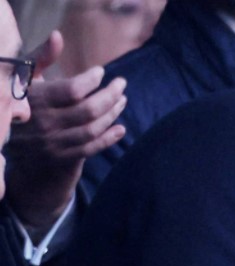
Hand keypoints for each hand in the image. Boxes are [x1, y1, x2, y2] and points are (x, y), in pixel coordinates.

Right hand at [5, 31, 127, 230]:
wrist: (8, 141)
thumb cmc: (22, 101)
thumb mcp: (25, 79)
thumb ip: (42, 57)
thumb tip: (58, 36)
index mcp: (35, 99)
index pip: (72, 90)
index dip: (90, 80)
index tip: (100, 72)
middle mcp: (44, 122)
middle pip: (88, 110)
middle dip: (109, 95)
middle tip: (121, 84)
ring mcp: (54, 142)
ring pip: (92, 129)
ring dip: (112, 114)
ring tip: (122, 101)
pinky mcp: (62, 158)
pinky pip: (91, 148)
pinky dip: (109, 139)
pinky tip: (121, 128)